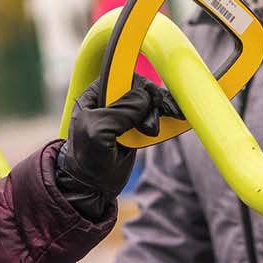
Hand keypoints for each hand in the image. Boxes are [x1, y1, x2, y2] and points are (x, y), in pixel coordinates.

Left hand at [56, 75, 182, 216]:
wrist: (92, 187)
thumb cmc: (86, 157)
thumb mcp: (98, 131)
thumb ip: (121, 111)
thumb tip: (145, 96)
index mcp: (95, 95)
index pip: (121, 75)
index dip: (137, 82)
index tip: (150, 95)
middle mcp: (111, 101)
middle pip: (140, 87)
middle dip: (150, 101)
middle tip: (152, 119)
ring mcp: (125, 115)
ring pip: (151, 102)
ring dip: (159, 111)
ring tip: (152, 131)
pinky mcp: (137, 127)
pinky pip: (156, 115)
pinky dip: (167, 116)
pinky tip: (176, 118)